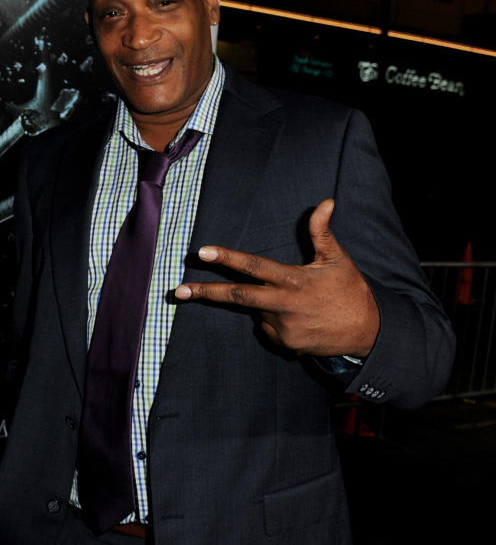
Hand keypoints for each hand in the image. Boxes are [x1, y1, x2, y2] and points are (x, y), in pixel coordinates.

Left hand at [174, 199, 379, 356]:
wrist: (368, 333)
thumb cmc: (351, 291)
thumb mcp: (338, 260)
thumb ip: (322, 232)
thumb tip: (325, 202)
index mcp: (293, 280)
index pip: (254, 266)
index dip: (227, 257)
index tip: (203, 252)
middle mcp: (284, 305)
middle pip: (238, 297)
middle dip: (205, 293)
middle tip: (178, 291)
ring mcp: (283, 328)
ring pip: (257, 311)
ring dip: (265, 304)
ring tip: (298, 303)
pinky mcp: (286, 344)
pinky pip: (268, 328)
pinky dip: (274, 320)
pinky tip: (300, 319)